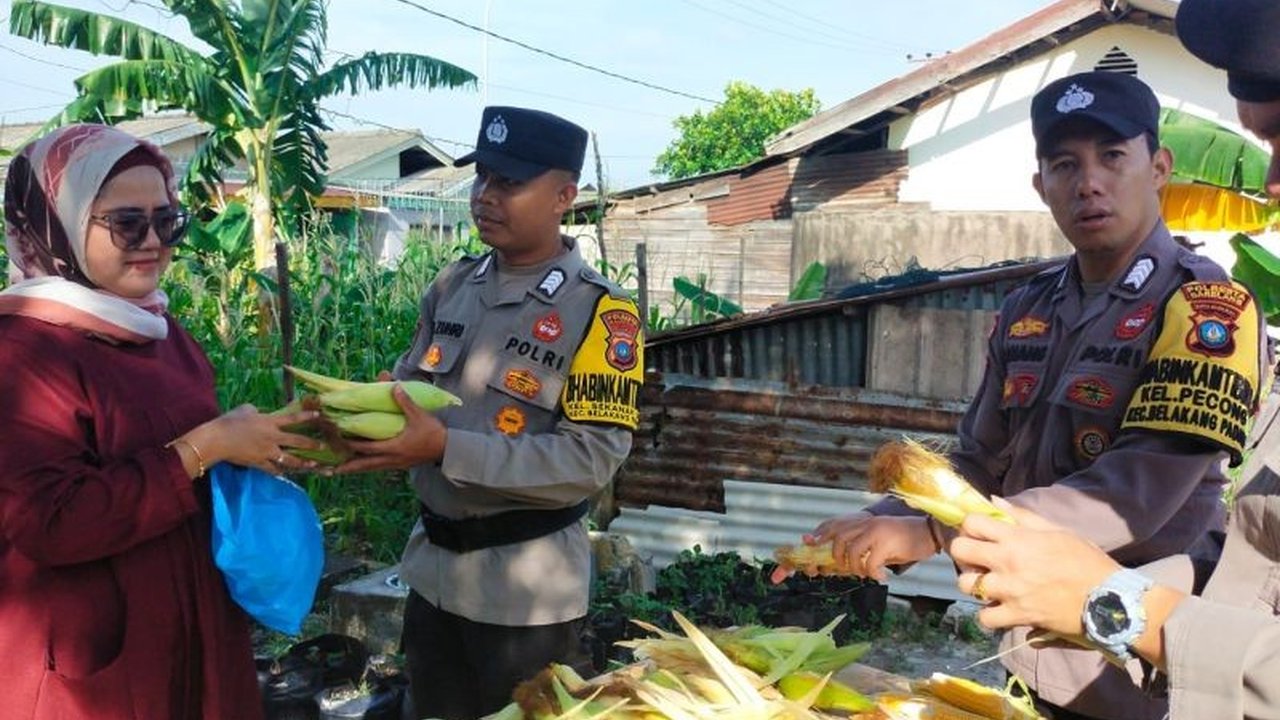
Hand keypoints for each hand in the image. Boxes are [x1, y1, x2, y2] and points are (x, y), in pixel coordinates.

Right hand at [185, 404, 323, 474]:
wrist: (216, 440)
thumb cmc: (229, 421)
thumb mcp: (245, 410)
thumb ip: (257, 411)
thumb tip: (260, 412)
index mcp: (269, 422)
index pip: (293, 419)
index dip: (307, 417)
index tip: (319, 417)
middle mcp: (272, 437)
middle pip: (297, 441)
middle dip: (312, 444)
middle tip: (323, 446)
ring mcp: (267, 452)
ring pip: (289, 459)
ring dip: (303, 462)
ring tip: (314, 464)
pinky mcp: (259, 463)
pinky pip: (273, 469)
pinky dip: (279, 471)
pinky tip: (286, 474)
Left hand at [331, 384, 446, 473]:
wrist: (448, 449)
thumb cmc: (433, 433)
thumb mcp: (419, 415)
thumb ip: (405, 401)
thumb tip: (393, 386)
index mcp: (393, 447)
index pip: (365, 447)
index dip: (349, 444)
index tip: (336, 440)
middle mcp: (391, 459)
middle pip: (363, 465)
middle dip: (347, 466)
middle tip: (329, 468)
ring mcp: (395, 464)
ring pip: (370, 469)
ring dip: (355, 469)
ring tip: (340, 471)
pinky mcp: (400, 465)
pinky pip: (379, 467)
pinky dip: (367, 467)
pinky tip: (363, 466)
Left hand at [809, 512, 937, 581]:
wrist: (928, 533)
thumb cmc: (902, 541)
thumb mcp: (877, 540)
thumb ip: (860, 547)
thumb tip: (837, 565)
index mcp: (862, 521)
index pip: (834, 524)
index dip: (819, 534)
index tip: (809, 542)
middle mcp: (866, 523)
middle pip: (838, 538)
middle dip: (834, 556)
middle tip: (841, 568)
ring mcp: (876, 531)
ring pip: (851, 551)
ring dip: (854, 567)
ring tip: (864, 573)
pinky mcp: (887, 543)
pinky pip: (870, 562)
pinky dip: (872, 573)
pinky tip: (881, 576)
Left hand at [950, 498, 1119, 636]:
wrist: (1108, 598)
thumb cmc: (1085, 560)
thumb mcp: (1057, 530)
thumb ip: (1022, 516)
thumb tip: (992, 501)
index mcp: (1017, 538)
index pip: (972, 522)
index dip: (971, 525)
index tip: (979, 532)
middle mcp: (1008, 562)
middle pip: (960, 551)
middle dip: (964, 551)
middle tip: (978, 557)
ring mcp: (1010, 591)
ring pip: (966, 585)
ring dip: (974, 584)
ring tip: (988, 584)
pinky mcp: (1018, 616)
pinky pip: (985, 618)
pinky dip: (988, 614)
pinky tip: (998, 608)